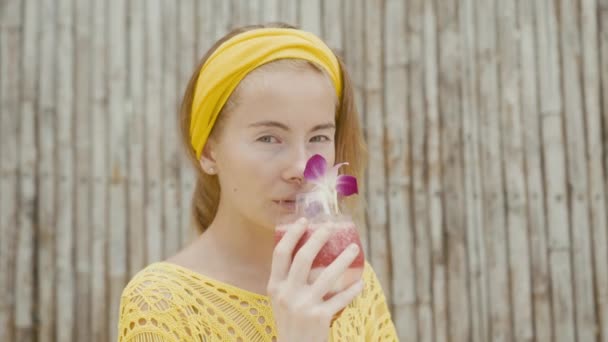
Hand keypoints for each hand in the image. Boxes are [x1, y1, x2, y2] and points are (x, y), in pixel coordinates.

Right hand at [267, 218, 363, 341]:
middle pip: (303, 259)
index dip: (292, 234)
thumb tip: (309, 250)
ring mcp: (303, 305)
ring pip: (327, 276)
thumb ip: (289, 280)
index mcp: (275, 286)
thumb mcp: (281, 300)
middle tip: (330, 228)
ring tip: (355, 249)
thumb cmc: (290, 321)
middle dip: (317, 239)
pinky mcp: (320, 317)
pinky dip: (352, 290)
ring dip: (343, 260)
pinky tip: (359, 283)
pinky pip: (340, 298)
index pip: (280, 254)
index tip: (304, 221)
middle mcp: (287, 294)